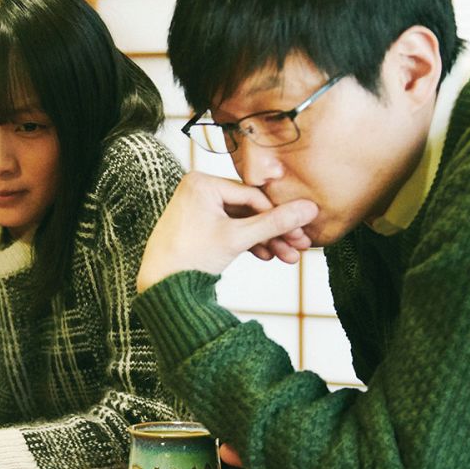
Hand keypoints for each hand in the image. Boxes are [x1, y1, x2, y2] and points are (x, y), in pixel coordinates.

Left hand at [135, 172, 317, 291]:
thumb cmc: (191, 257)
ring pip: (242, 221)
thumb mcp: (237, 238)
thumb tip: (310, 208)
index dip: (280, 216)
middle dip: (275, 231)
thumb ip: (274, 223)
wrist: (158, 286)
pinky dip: (247, 242)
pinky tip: (267, 256)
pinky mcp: (198, 225)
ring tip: (288, 258)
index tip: (302, 232)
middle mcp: (198, 189)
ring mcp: (197, 207)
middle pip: (249, 209)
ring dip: (265, 239)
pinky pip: (229, 229)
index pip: (253, 196)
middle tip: (301, 247)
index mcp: (202, 182)